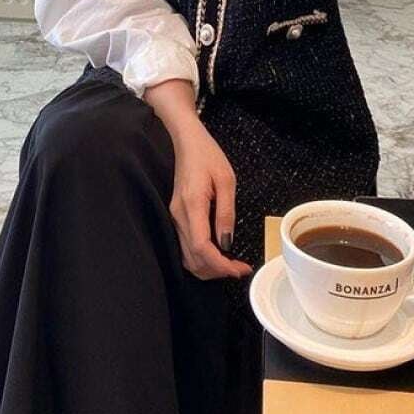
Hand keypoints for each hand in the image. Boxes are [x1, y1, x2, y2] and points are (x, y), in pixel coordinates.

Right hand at [143, 79, 251, 280]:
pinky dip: (201, 258)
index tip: (239, 268)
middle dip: (217, 271)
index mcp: (192, 206)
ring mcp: (175, 217)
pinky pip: (186, 246)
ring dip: (208, 267)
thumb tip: (227, 243)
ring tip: (230, 265)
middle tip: (239, 269)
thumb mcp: (227, 180)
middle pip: (193, 259)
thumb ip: (226, 213)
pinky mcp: (176, 217)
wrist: (186, 142)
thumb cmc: (208, 155)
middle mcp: (178, 216)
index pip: (202, 248)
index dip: (221, 265)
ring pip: (187, 257)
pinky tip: (217, 254)